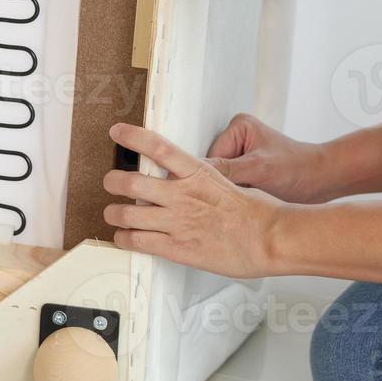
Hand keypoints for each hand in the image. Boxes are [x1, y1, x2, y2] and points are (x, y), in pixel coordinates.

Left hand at [103, 123, 286, 277]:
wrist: (271, 238)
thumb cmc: (258, 213)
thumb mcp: (230, 184)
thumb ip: (205, 182)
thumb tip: (192, 180)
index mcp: (198, 174)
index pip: (158, 147)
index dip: (133, 137)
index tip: (117, 132)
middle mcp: (183, 195)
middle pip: (132, 182)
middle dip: (114, 181)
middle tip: (111, 181)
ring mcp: (178, 222)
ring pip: (128, 213)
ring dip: (113, 212)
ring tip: (112, 213)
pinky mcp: (179, 248)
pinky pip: (139, 241)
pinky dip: (124, 238)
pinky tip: (122, 237)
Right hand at [206, 113, 334, 203]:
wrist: (322, 182)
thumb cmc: (298, 168)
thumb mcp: (259, 168)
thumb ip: (226, 170)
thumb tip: (195, 175)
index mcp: (238, 127)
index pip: (208, 156)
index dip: (211, 176)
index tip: (217, 191)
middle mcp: (236, 140)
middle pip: (211, 170)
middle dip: (221, 186)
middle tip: (235, 197)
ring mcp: (240, 159)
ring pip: (219, 182)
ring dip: (229, 194)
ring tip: (245, 199)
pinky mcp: (246, 175)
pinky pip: (229, 189)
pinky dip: (235, 198)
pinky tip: (245, 204)